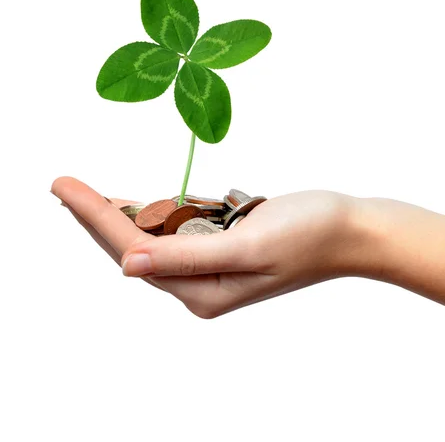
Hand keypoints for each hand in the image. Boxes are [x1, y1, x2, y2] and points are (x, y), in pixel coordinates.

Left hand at [51, 177, 371, 317]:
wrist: (351, 229)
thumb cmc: (310, 233)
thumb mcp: (248, 246)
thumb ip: (187, 258)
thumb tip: (126, 265)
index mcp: (203, 292)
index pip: (135, 251)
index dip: (95, 216)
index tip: (63, 186)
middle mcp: (202, 285)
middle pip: (136, 246)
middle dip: (98, 214)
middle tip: (61, 184)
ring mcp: (213, 266)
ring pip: (154, 237)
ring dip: (123, 212)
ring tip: (82, 193)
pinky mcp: (224, 246)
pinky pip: (179, 228)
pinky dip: (156, 211)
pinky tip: (134, 201)